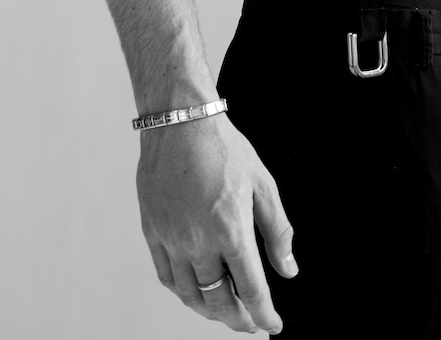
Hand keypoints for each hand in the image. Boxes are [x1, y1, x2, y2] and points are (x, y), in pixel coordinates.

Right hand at [136, 114, 297, 332]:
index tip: (272, 326)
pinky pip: (167, 276)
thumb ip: (278, 231)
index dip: (264, 315)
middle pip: (220, 300)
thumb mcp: (263, 184)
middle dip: (239, 320)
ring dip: (211, 311)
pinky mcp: (152, 231)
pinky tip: (196, 292)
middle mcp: (199, 241)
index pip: (251, 289)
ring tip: (226, 312)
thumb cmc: (224, 148)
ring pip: (192, 295)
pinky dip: (183, 293)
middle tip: (251, 324)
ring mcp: (172, 238)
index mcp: (231, 229)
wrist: (181, 122)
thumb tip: (288, 270)